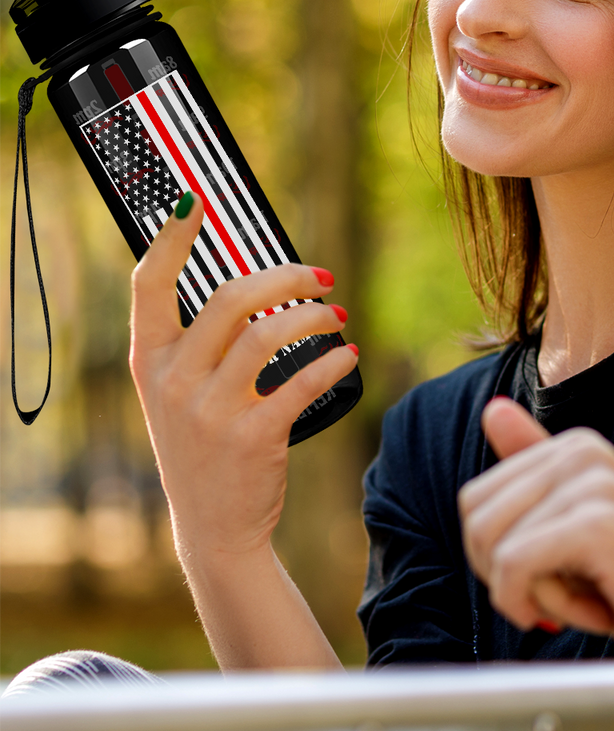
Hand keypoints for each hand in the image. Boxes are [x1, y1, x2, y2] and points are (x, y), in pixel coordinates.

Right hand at [129, 195, 358, 561]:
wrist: (213, 527)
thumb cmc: (204, 448)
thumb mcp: (179, 395)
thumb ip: (198, 344)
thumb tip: (253, 282)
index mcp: (150, 361)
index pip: (149, 284)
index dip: (172, 238)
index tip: (196, 202)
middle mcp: (173, 381)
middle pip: (232, 297)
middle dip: (287, 276)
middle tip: (322, 277)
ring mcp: (210, 410)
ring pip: (271, 333)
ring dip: (316, 317)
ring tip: (338, 317)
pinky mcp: (253, 436)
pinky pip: (303, 380)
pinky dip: (333, 361)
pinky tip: (347, 355)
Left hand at [459, 398, 613, 655]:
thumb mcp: (574, 524)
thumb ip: (534, 470)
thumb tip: (492, 409)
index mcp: (573, 446)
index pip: (474, 501)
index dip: (499, 558)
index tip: (558, 574)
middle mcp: (581, 451)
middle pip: (475, 522)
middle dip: (507, 577)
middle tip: (572, 592)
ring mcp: (591, 482)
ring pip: (492, 549)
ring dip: (532, 596)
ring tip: (590, 597)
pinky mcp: (598, 522)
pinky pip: (515, 569)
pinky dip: (541, 607)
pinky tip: (595, 612)